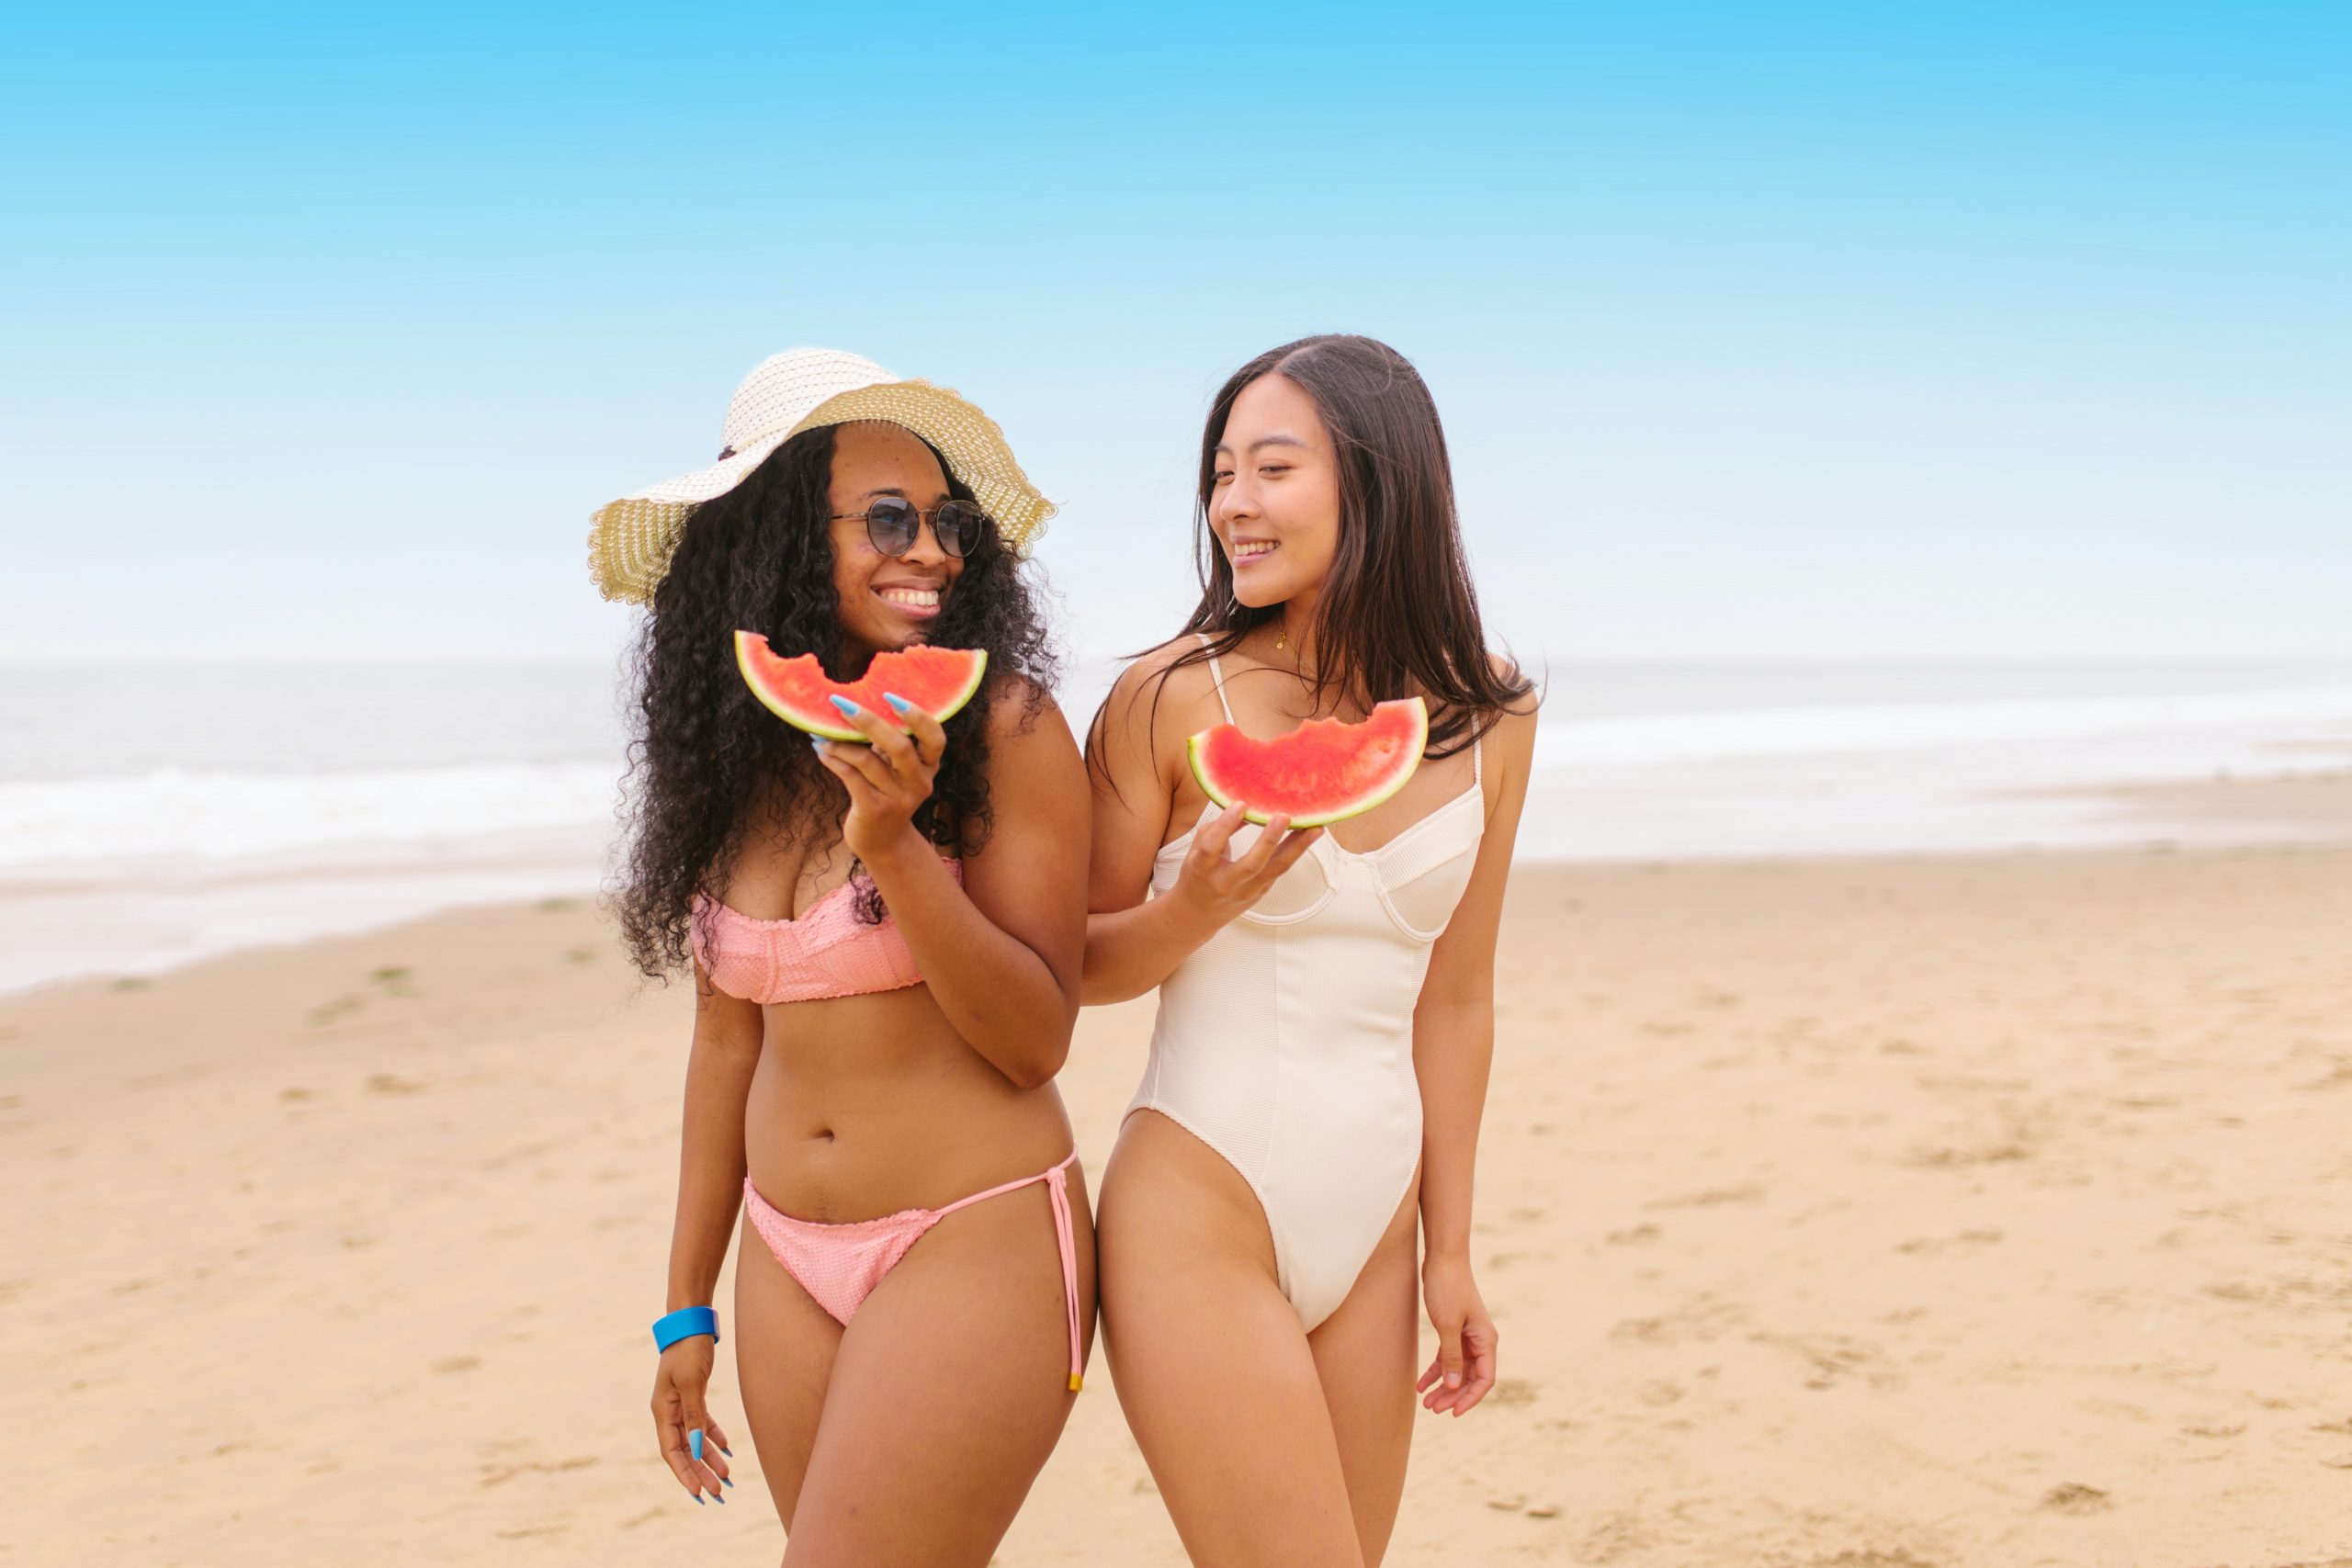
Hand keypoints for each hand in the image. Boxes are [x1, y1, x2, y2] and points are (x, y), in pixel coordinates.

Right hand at [650, 1337, 734, 1502]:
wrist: (691, 1322)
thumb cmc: (688, 1349)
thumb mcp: (691, 1382)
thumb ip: (694, 1415)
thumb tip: (698, 1446)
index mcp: (662, 1411)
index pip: (672, 1451)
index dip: (684, 1473)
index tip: (699, 1492)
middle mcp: (668, 1411)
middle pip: (684, 1450)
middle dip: (700, 1473)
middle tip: (718, 1493)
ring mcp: (680, 1404)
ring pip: (695, 1439)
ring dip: (710, 1458)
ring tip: (727, 1477)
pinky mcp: (693, 1396)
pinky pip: (703, 1424)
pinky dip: (714, 1437)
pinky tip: (727, 1450)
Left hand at [811, 692, 946, 860]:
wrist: (882, 841)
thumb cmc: (886, 793)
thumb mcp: (898, 769)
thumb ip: (892, 742)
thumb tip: (860, 702)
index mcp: (929, 767)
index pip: (935, 737)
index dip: (917, 716)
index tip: (890, 696)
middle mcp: (919, 783)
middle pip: (899, 746)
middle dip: (870, 721)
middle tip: (843, 705)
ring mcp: (898, 799)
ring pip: (866, 760)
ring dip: (839, 743)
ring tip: (821, 733)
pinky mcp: (874, 810)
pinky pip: (850, 776)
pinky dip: (832, 759)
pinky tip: (821, 750)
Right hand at [1168, 803, 1322, 930]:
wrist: (1199, 914)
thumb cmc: (1197, 874)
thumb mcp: (1196, 850)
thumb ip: (1216, 829)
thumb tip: (1243, 806)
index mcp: (1202, 869)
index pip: (1213, 847)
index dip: (1226, 825)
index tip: (1241, 804)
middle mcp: (1227, 883)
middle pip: (1252, 864)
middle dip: (1269, 840)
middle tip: (1284, 817)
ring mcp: (1248, 890)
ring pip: (1276, 868)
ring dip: (1298, 847)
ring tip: (1316, 828)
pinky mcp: (1263, 891)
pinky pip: (1281, 868)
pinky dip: (1296, 850)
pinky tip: (1309, 835)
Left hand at [1417, 1253, 1496, 1416]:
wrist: (1442, 1257)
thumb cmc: (1447, 1287)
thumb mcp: (1447, 1324)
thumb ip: (1450, 1356)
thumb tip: (1453, 1386)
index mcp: (1486, 1340)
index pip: (1484, 1379)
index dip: (1470, 1398)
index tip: (1453, 1413)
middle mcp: (1480, 1340)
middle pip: (1470, 1378)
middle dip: (1452, 1395)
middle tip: (1433, 1409)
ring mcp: (1467, 1336)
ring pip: (1457, 1370)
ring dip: (1442, 1387)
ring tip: (1425, 1403)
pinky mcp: (1453, 1330)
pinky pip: (1446, 1357)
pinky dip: (1435, 1371)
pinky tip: (1420, 1384)